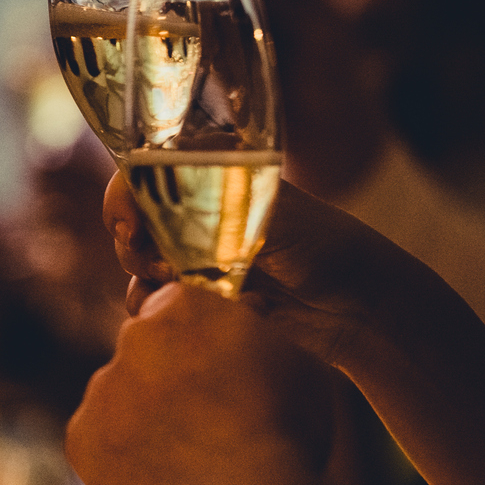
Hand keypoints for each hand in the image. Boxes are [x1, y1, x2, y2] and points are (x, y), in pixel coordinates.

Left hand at [67, 284, 332, 484]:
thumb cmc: (283, 434)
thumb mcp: (296, 364)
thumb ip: (257, 337)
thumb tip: (248, 322)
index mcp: (184, 307)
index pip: (179, 306)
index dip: (200, 336)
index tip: (219, 364)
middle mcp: (133, 338)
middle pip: (146, 350)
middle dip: (168, 374)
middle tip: (205, 417)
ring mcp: (101, 389)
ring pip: (119, 397)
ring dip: (143, 418)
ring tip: (190, 460)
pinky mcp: (81, 439)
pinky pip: (99, 442)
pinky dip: (122, 458)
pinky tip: (163, 481)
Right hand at [104, 172, 422, 370]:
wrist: (359, 307)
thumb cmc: (324, 247)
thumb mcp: (267, 217)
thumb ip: (209, 206)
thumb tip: (148, 200)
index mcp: (216, 172)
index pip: (145, 172)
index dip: (125, 198)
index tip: (130, 229)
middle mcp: (202, 206)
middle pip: (133, 217)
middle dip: (133, 244)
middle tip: (159, 266)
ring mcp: (200, 249)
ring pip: (139, 259)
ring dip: (141, 278)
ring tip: (171, 291)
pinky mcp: (204, 291)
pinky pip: (154, 295)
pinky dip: (152, 304)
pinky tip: (168, 312)